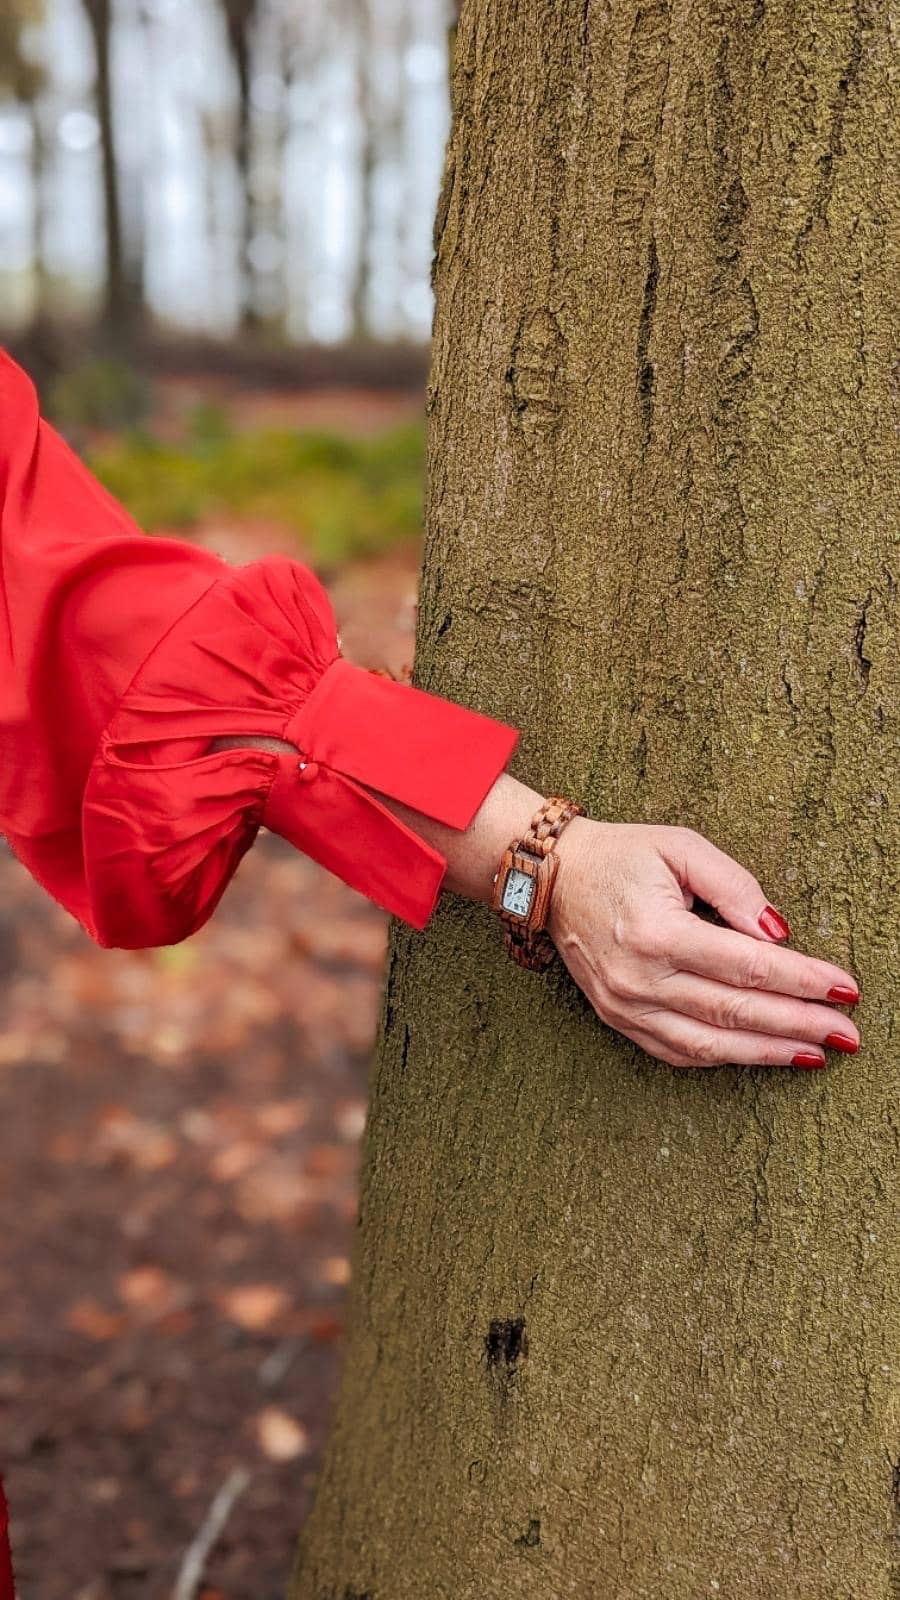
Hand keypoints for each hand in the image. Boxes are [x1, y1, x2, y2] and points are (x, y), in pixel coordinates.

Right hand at [548, 819, 859, 1069]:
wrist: (552, 878)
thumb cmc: (621, 856)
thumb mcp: (680, 847)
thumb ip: (734, 886)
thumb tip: (779, 933)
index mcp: (657, 931)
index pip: (748, 966)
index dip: (802, 980)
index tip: (844, 988)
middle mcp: (640, 978)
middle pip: (737, 1011)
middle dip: (799, 1023)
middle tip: (848, 1033)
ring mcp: (626, 1006)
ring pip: (710, 1045)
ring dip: (769, 1052)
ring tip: (816, 1053)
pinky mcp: (618, 1019)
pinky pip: (678, 1052)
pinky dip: (724, 1059)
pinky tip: (761, 1055)